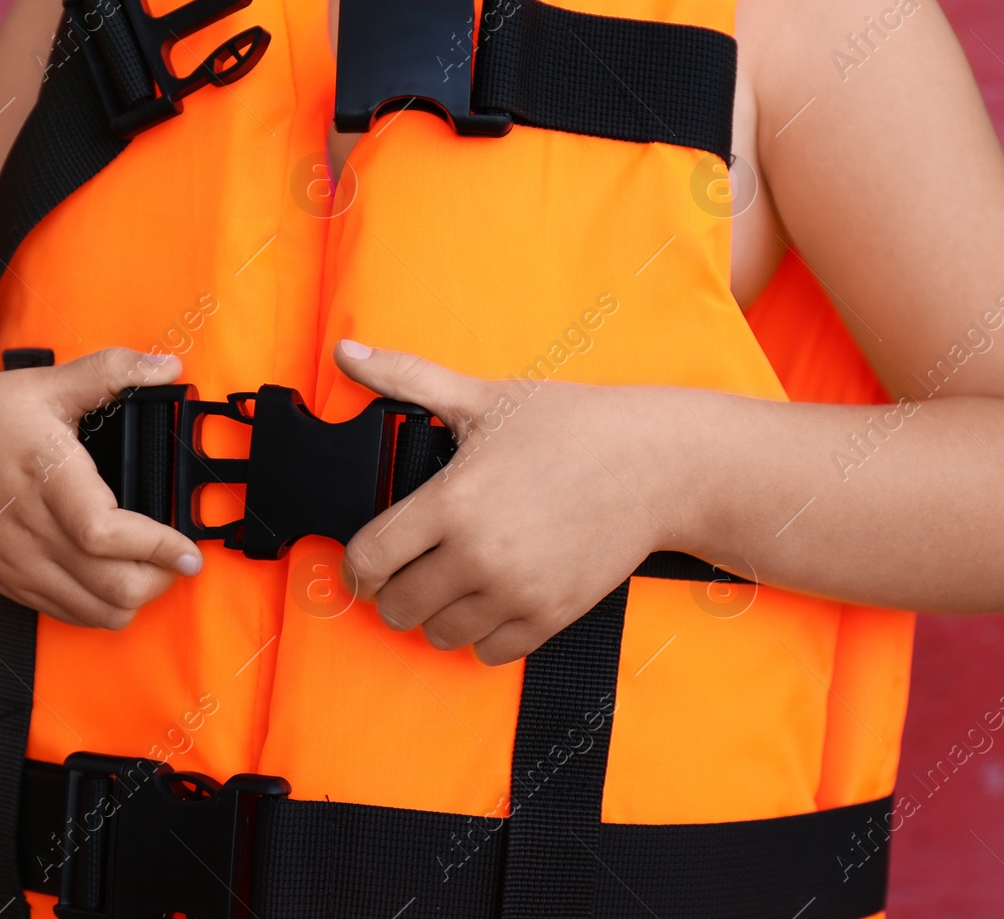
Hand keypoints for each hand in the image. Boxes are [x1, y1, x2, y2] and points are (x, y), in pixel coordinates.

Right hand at [0, 348, 203, 628]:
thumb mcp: (41, 384)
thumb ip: (109, 371)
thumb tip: (168, 365)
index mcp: (45, 474)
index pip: (105, 534)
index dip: (157, 548)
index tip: (190, 550)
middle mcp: (30, 527)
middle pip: (110, 587)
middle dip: (158, 580)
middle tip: (179, 559)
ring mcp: (16, 561)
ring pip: (92, 612)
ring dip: (134, 599)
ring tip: (153, 572)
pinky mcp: (6, 581)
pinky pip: (65, 614)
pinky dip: (100, 609)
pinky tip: (115, 582)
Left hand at [335, 340, 672, 663]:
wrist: (654, 464)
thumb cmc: (572, 426)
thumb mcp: (484, 397)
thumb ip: (407, 378)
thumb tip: (349, 351)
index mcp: (452, 502)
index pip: (368, 559)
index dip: (357, 564)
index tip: (367, 561)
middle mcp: (478, 554)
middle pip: (398, 607)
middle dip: (394, 591)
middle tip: (409, 571)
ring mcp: (516, 591)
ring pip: (439, 636)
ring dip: (435, 616)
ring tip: (449, 586)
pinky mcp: (550, 615)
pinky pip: (490, 653)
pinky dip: (481, 636)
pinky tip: (488, 602)